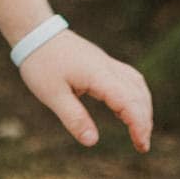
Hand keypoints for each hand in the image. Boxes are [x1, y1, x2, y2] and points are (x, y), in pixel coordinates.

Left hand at [16, 29, 152, 151]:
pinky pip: (130, 79)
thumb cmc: (41, 63)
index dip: (139, 125)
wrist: (35, 33)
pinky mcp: (103, 63)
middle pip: (139, 96)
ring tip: (138, 131)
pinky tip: (126, 110)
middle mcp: (109, 68)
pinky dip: (135, 97)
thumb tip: (92, 142)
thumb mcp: (52, 94)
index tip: (141, 146)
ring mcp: (108, 63)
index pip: (130, 103)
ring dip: (142, 109)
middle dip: (144, 121)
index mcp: (99, 76)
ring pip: (138, 86)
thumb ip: (74, 118)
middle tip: (141, 146)